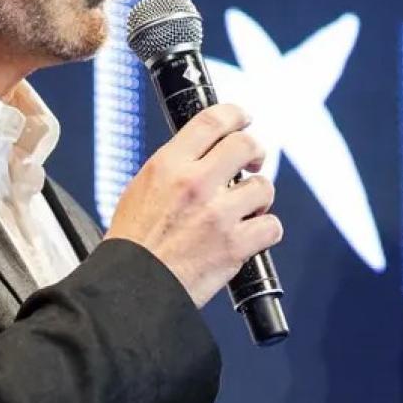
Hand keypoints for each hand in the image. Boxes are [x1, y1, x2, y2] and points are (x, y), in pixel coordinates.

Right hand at [104, 103, 281, 307]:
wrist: (131, 288)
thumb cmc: (133, 244)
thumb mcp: (142, 189)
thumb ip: (175, 168)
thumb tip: (202, 154)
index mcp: (168, 165)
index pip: (212, 120)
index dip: (236, 114)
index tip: (244, 119)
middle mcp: (195, 184)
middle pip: (246, 145)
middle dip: (255, 152)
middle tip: (252, 163)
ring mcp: (218, 214)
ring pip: (264, 187)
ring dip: (259, 198)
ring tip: (245, 210)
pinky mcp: (234, 245)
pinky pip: (271, 226)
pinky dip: (266, 231)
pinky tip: (251, 236)